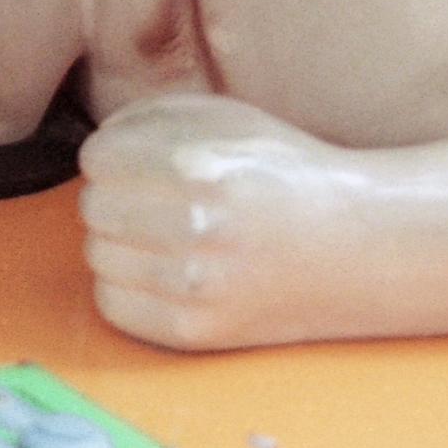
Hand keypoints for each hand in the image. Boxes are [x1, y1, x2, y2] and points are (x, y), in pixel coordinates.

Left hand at [76, 93, 343, 350]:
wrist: (354, 247)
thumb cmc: (280, 174)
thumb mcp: (223, 117)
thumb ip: (147, 117)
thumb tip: (93, 149)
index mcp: (197, 165)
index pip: (97, 157)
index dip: (115, 155)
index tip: (140, 163)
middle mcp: (193, 225)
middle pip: (93, 206)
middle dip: (117, 197)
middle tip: (155, 201)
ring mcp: (193, 285)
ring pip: (96, 255)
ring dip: (121, 242)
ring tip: (164, 235)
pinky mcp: (193, 331)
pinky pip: (111, 303)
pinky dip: (126, 285)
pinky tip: (162, 270)